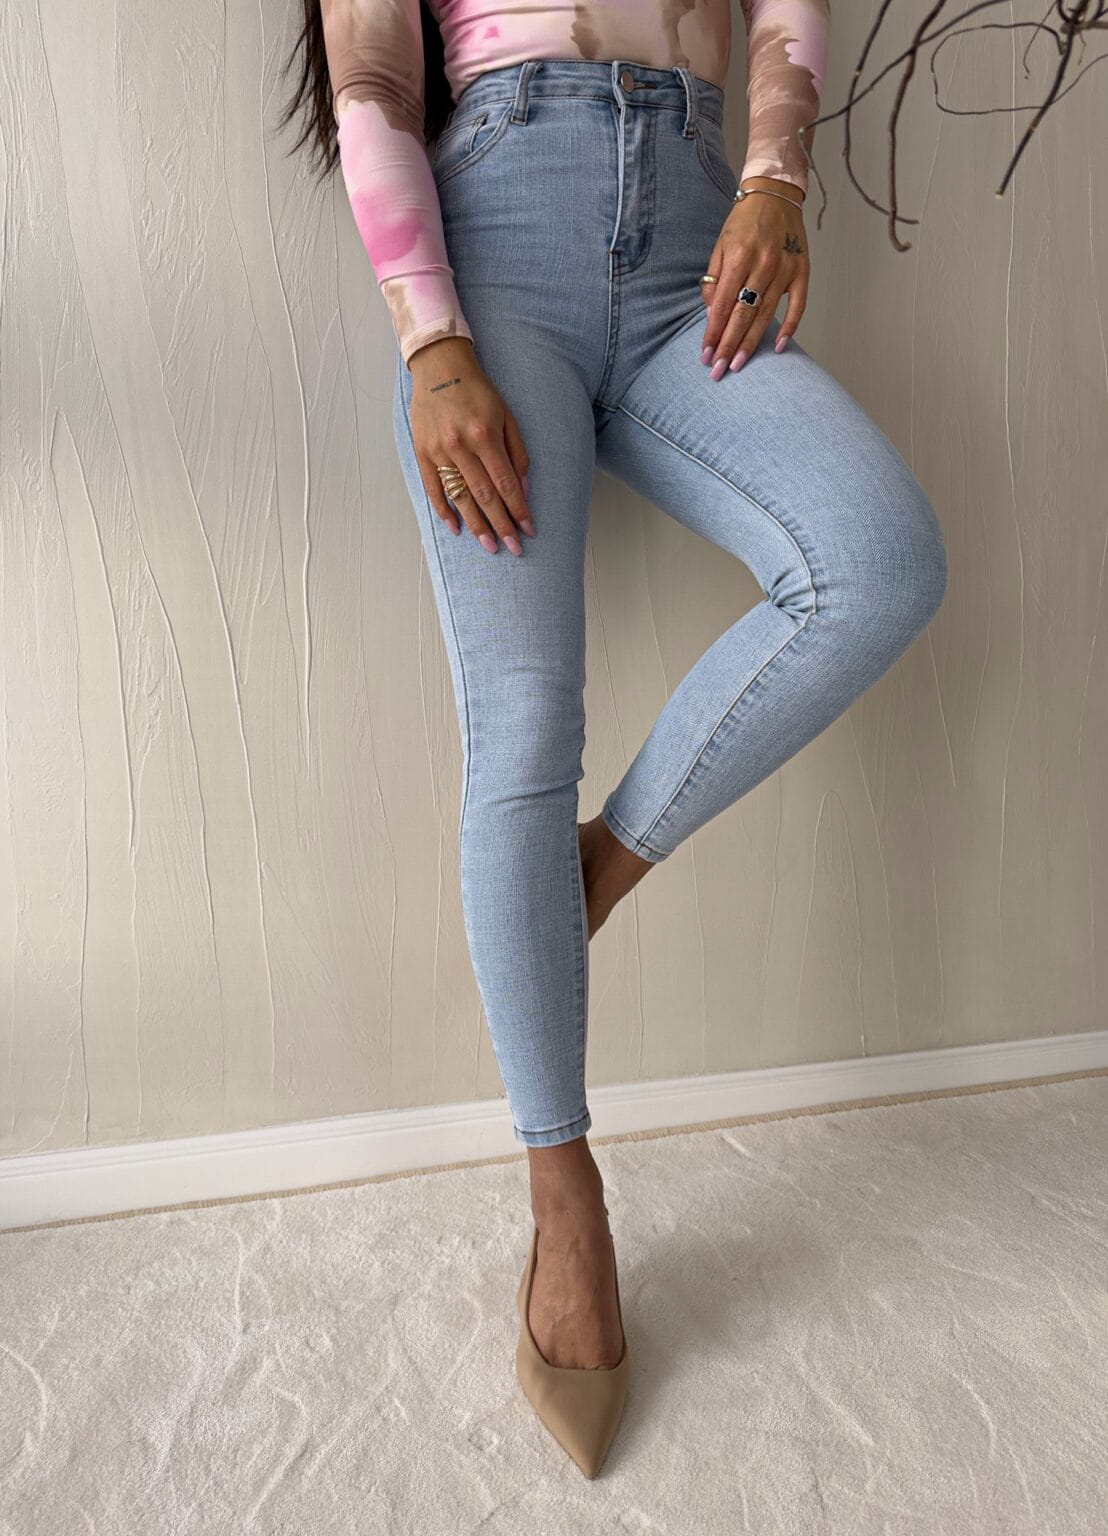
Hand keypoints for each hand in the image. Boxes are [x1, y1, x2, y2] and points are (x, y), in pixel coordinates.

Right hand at [408, 337, 533, 554]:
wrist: (440, 368)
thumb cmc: (478, 392)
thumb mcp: (507, 416)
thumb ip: (517, 453)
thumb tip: (523, 490)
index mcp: (485, 435)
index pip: (506, 484)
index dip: (518, 510)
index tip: (528, 531)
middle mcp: (461, 446)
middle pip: (485, 496)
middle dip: (501, 525)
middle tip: (512, 549)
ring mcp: (439, 451)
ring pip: (460, 497)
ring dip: (476, 525)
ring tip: (489, 545)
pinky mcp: (422, 453)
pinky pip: (434, 489)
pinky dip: (445, 510)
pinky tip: (456, 528)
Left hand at [700, 178, 809, 378]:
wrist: (775, 194)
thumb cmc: (743, 222)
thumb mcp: (720, 246)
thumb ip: (715, 281)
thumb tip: (712, 315)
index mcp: (739, 256)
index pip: (723, 304)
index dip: (713, 332)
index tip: (705, 356)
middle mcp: (763, 263)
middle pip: (744, 314)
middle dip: (729, 346)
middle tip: (719, 371)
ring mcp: (785, 268)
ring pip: (766, 314)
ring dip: (751, 343)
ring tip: (738, 365)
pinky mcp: (802, 270)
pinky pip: (798, 305)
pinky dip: (789, 327)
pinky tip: (777, 347)